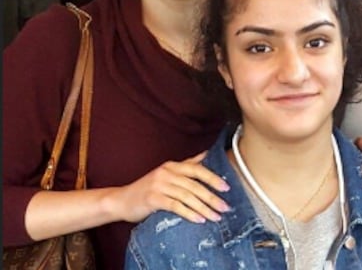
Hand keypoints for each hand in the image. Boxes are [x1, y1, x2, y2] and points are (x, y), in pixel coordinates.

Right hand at [111, 151, 230, 223]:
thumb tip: (206, 154)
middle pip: (195, 185)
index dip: (213, 178)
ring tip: (215, 217)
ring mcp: (159, 185)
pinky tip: (199, 220)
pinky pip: (175, 206)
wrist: (121, 200)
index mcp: (172, 165)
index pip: (197, 170)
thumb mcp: (167, 174)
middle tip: (225, 208)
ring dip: (204, 208)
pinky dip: (189, 213)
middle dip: (212, 197)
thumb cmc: (148, 189)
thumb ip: (187, 165)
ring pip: (187, 196)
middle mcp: (166, 172)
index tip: (227, 188)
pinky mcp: (153, 199)